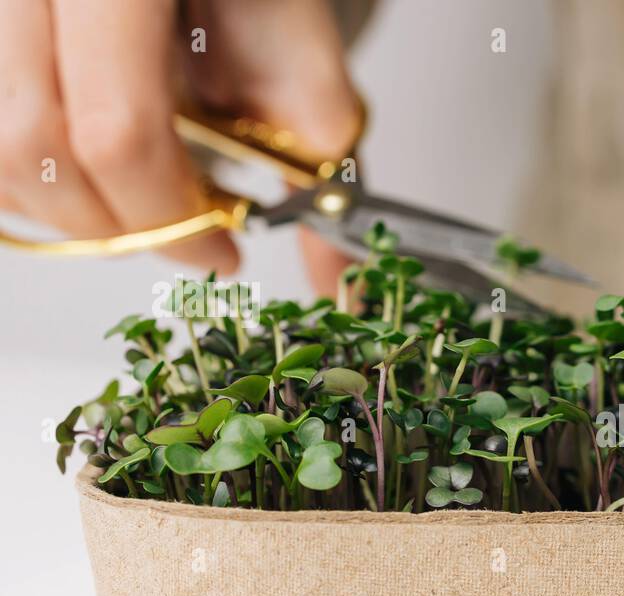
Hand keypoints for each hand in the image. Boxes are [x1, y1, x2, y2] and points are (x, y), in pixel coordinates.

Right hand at [0, 0, 359, 273]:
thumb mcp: (297, 43)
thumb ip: (315, 149)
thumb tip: (338, 273)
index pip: (116, 131)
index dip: (170, 218)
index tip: (224, 252)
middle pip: (35, 147)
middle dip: (119, 225)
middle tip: (188, 239)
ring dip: (74, 208)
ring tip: (149, 206)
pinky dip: (40, 180)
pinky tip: (102, 180)